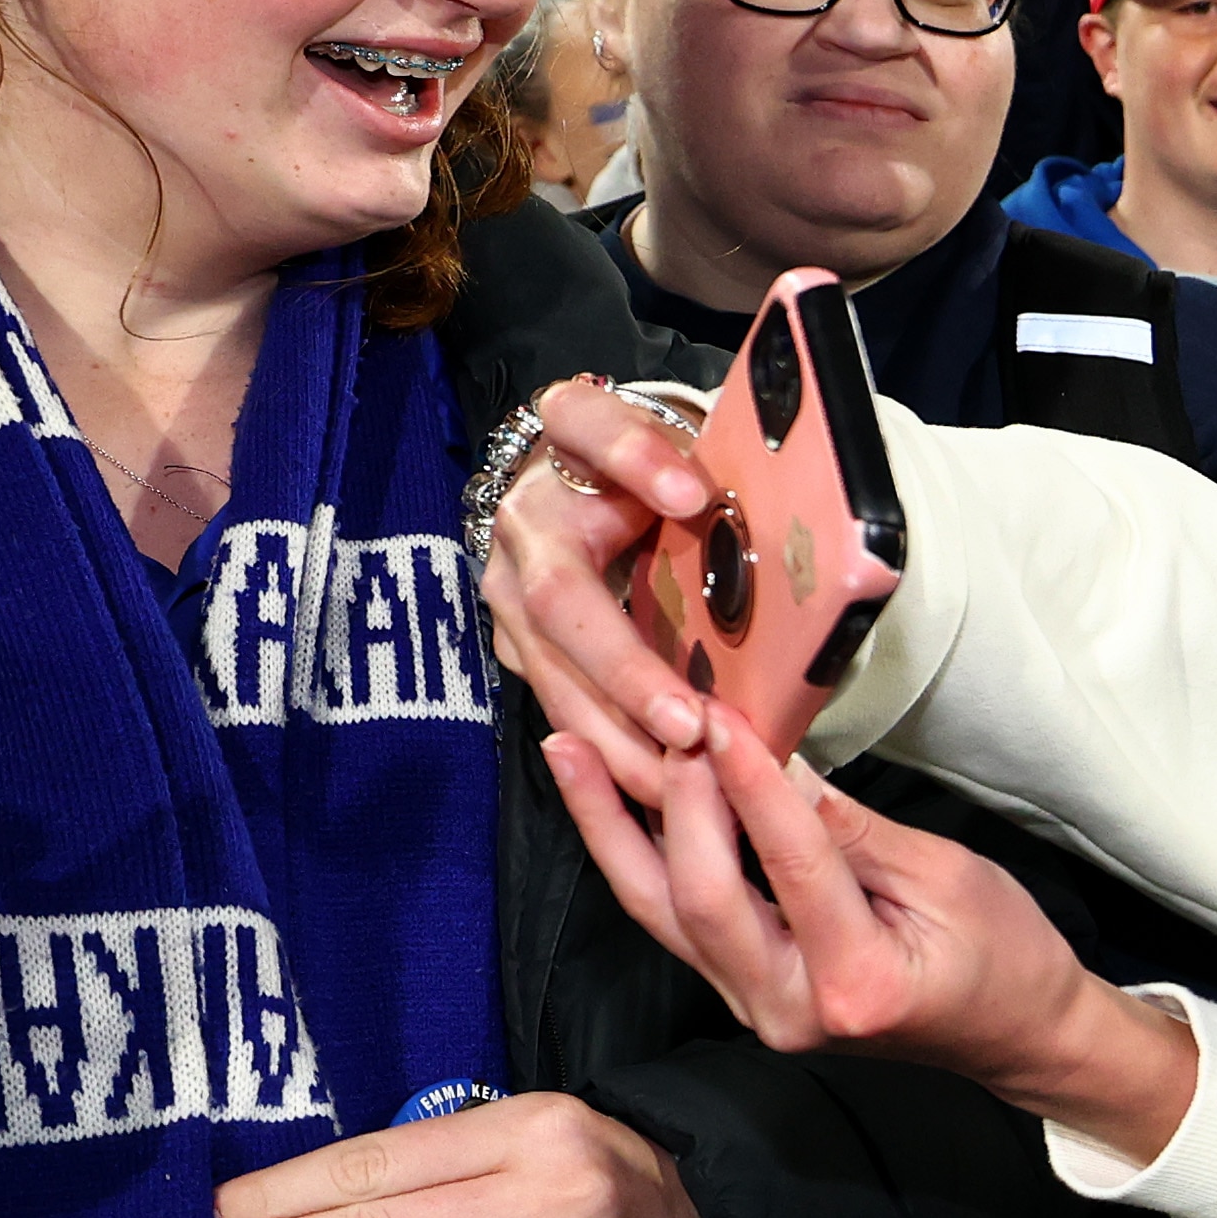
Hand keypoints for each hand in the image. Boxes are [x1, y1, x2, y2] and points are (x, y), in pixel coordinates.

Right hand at [481, 376, 724, 778]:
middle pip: (562, 601)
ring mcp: (509, 590)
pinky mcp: (519, 644)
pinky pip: (561, 703)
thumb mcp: (682, 436)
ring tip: (681, 783)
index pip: (591, 426)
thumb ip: (693, 460)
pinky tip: (659, 791)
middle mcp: (524, 518)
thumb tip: (707, 502)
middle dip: (626, 671)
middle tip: (689, 727)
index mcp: (565, 434)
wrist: (586, 476)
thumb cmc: (657, 459)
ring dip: (619, 736)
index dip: (638, 459)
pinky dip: (611, 751)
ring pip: (553, 671)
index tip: (691, 497)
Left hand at [540, 707, 1198, 1161]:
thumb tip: (779, 762)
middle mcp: (790, 1010)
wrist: (1015, 1035)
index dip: (754, 785)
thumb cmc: (1004, 954)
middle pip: (702, 898)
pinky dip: (635, 855)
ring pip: (660, 914)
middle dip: (674, 800)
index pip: (792, 865)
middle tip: (654, 718)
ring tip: (566, 751)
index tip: (721, 715)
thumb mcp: (948, 876)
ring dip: (609, 827)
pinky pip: (674, 922)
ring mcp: (758, 1011)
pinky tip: (605, 801)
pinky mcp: (742, 995)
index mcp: (860, 984)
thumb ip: (854, 829)